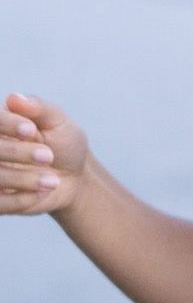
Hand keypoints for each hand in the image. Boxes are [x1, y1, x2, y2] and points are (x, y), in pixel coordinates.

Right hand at [0, 93, 88, 215]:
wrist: (75, 177)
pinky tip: (44, 192)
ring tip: (53, 180)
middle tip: (48, 156)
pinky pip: (0, 204)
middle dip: (17, 152)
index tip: (31, 130)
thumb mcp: (58, 122)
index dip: (7, 124)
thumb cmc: (64, 143)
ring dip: (22, 179)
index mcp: (1, 126)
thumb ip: (38, 108)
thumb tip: (14, 98)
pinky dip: (22, 199)